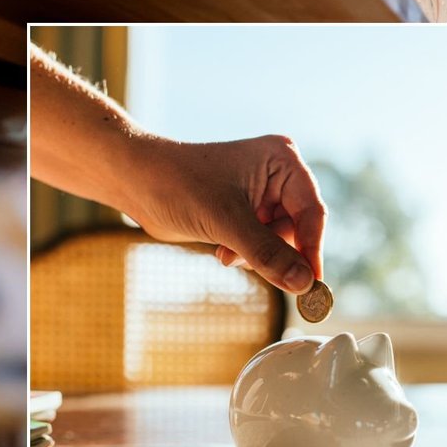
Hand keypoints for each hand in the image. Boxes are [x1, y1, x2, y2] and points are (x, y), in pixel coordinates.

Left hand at [125, 135, 325, 294]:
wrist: (134, 181)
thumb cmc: (176, 184)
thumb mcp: (226, 222)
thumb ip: (268, 254)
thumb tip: (303, 285)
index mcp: (283, 161)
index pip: (312, 212)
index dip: (312, 250)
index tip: (311, 285)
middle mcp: (278, 175)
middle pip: (299, 229)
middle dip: (274, 251)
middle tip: (254, 267)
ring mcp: (264, 194)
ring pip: (281, 240)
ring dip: (257, 254)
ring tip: (225, 253)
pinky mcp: (248, 211)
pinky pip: (264, 243)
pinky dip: (247, 253)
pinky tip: (223, 250)